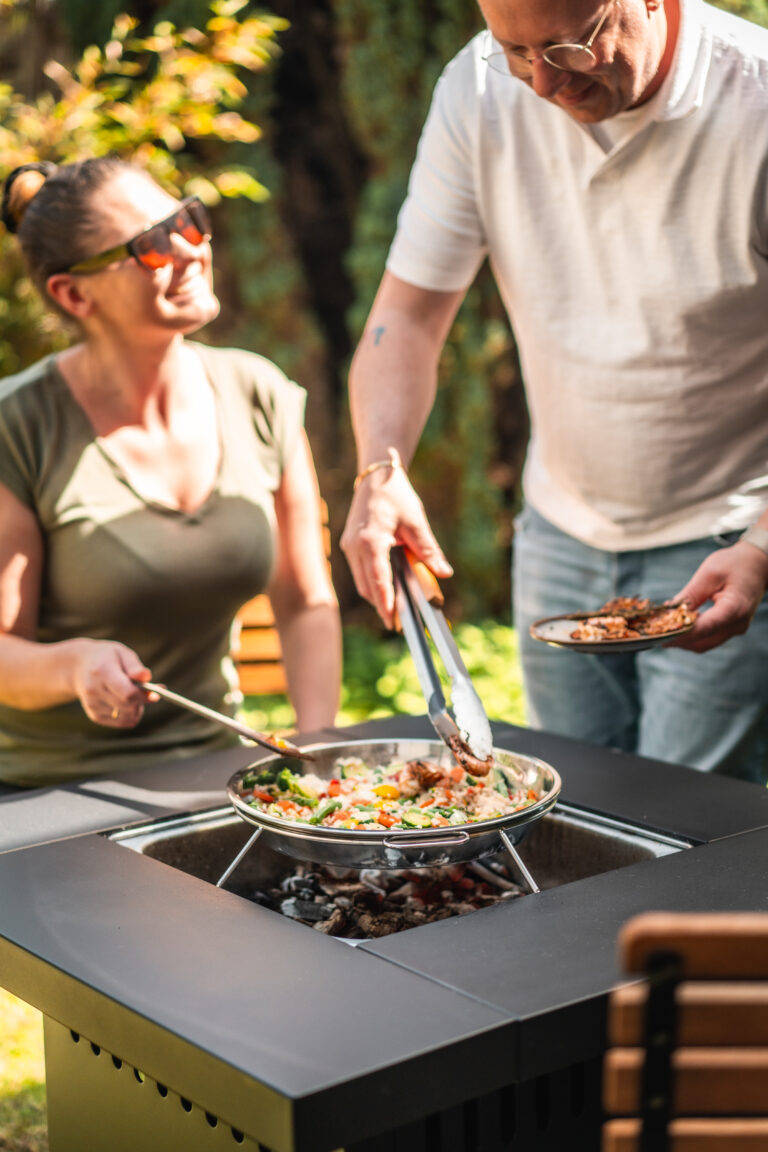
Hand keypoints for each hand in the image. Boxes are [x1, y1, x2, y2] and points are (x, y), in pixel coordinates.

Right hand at [70, 639, 152, 726]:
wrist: (79, 667)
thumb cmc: (107, 657)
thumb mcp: (121, 653)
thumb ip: (135, 666)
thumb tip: (147, 677)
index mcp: (102, 671)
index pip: (127, 693)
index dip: (144, 696)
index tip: (157, 694)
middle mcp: (94, 690)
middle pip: (128, 706)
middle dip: (142, 701)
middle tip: (147, 692)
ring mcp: (92, 705)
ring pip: (126, 717)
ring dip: (137, 709)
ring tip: (133, 694)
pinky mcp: (94, 715)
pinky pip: (121, 722)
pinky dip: (129, 714)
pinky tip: (125, 702)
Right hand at [340, 465, 451, 627]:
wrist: (375, 477)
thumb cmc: (396, 496)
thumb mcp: (416, 522)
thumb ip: (428, 550)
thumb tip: (444, 573)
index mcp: (370, 541)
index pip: (378, 580)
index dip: (386, 603)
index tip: (393, 621)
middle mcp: (354, 547)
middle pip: (367, 587)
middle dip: (382, 606)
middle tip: (398, 623)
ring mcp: (349, 547)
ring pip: (361, 582)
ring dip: (377, 596)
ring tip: (395, 610)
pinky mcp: (349, 546)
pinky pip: (360, 572)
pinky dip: (372, 583)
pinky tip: (387, 590)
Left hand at [669, 539, 767, 652]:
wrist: (758, 564)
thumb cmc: (735, 564)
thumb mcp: (709, 573)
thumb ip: (690, 594)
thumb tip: (670, 611)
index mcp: (734, 609)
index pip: (703, 628)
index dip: (680, 635)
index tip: (659, 636)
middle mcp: (737, 625)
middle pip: (702, 642)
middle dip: (677, 640)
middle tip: (653, 633)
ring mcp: (736, 629)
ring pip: (704, 644)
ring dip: (683, 640)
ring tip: (661, 630)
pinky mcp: (731, 628)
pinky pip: (708, 638)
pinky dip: (692, 635)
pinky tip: (677, 626)